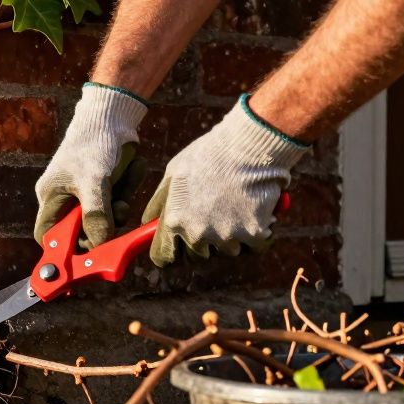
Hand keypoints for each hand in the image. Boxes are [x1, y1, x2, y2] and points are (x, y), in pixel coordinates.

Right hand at [34, 83, 148, 246]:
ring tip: (122, 189)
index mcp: (51, 196)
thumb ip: (96, 217)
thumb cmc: (93, 143)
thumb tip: (100, 245)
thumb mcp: (94, 182)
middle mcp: (65, 197)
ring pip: (104, 219)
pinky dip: (127, 191)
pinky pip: (117, 203)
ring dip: (118, 207)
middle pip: (82, 231)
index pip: (47, 234)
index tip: (84, 251)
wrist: (113, 114)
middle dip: (102, 225)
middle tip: (116, 211)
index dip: (62, 247)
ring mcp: (86, 193)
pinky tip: (130, 172)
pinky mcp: (106, 187)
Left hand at [142, 95, 308, 265]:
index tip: (175, 248)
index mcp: (174, 221)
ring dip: (230, 236)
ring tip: (234, 206)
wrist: (249, 145)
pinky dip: (256, 234)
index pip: (163, 258)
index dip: (169, 253)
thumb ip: (159, 205)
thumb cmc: (208, 155)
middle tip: (212, 215)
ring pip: (226, 251)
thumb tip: (148, 225)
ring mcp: (227, 237)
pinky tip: (254, 212)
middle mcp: (198, 234)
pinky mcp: (254, 235)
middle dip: (202, 242)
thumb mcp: (172, 174)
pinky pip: (254, 247)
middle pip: (196, 256)